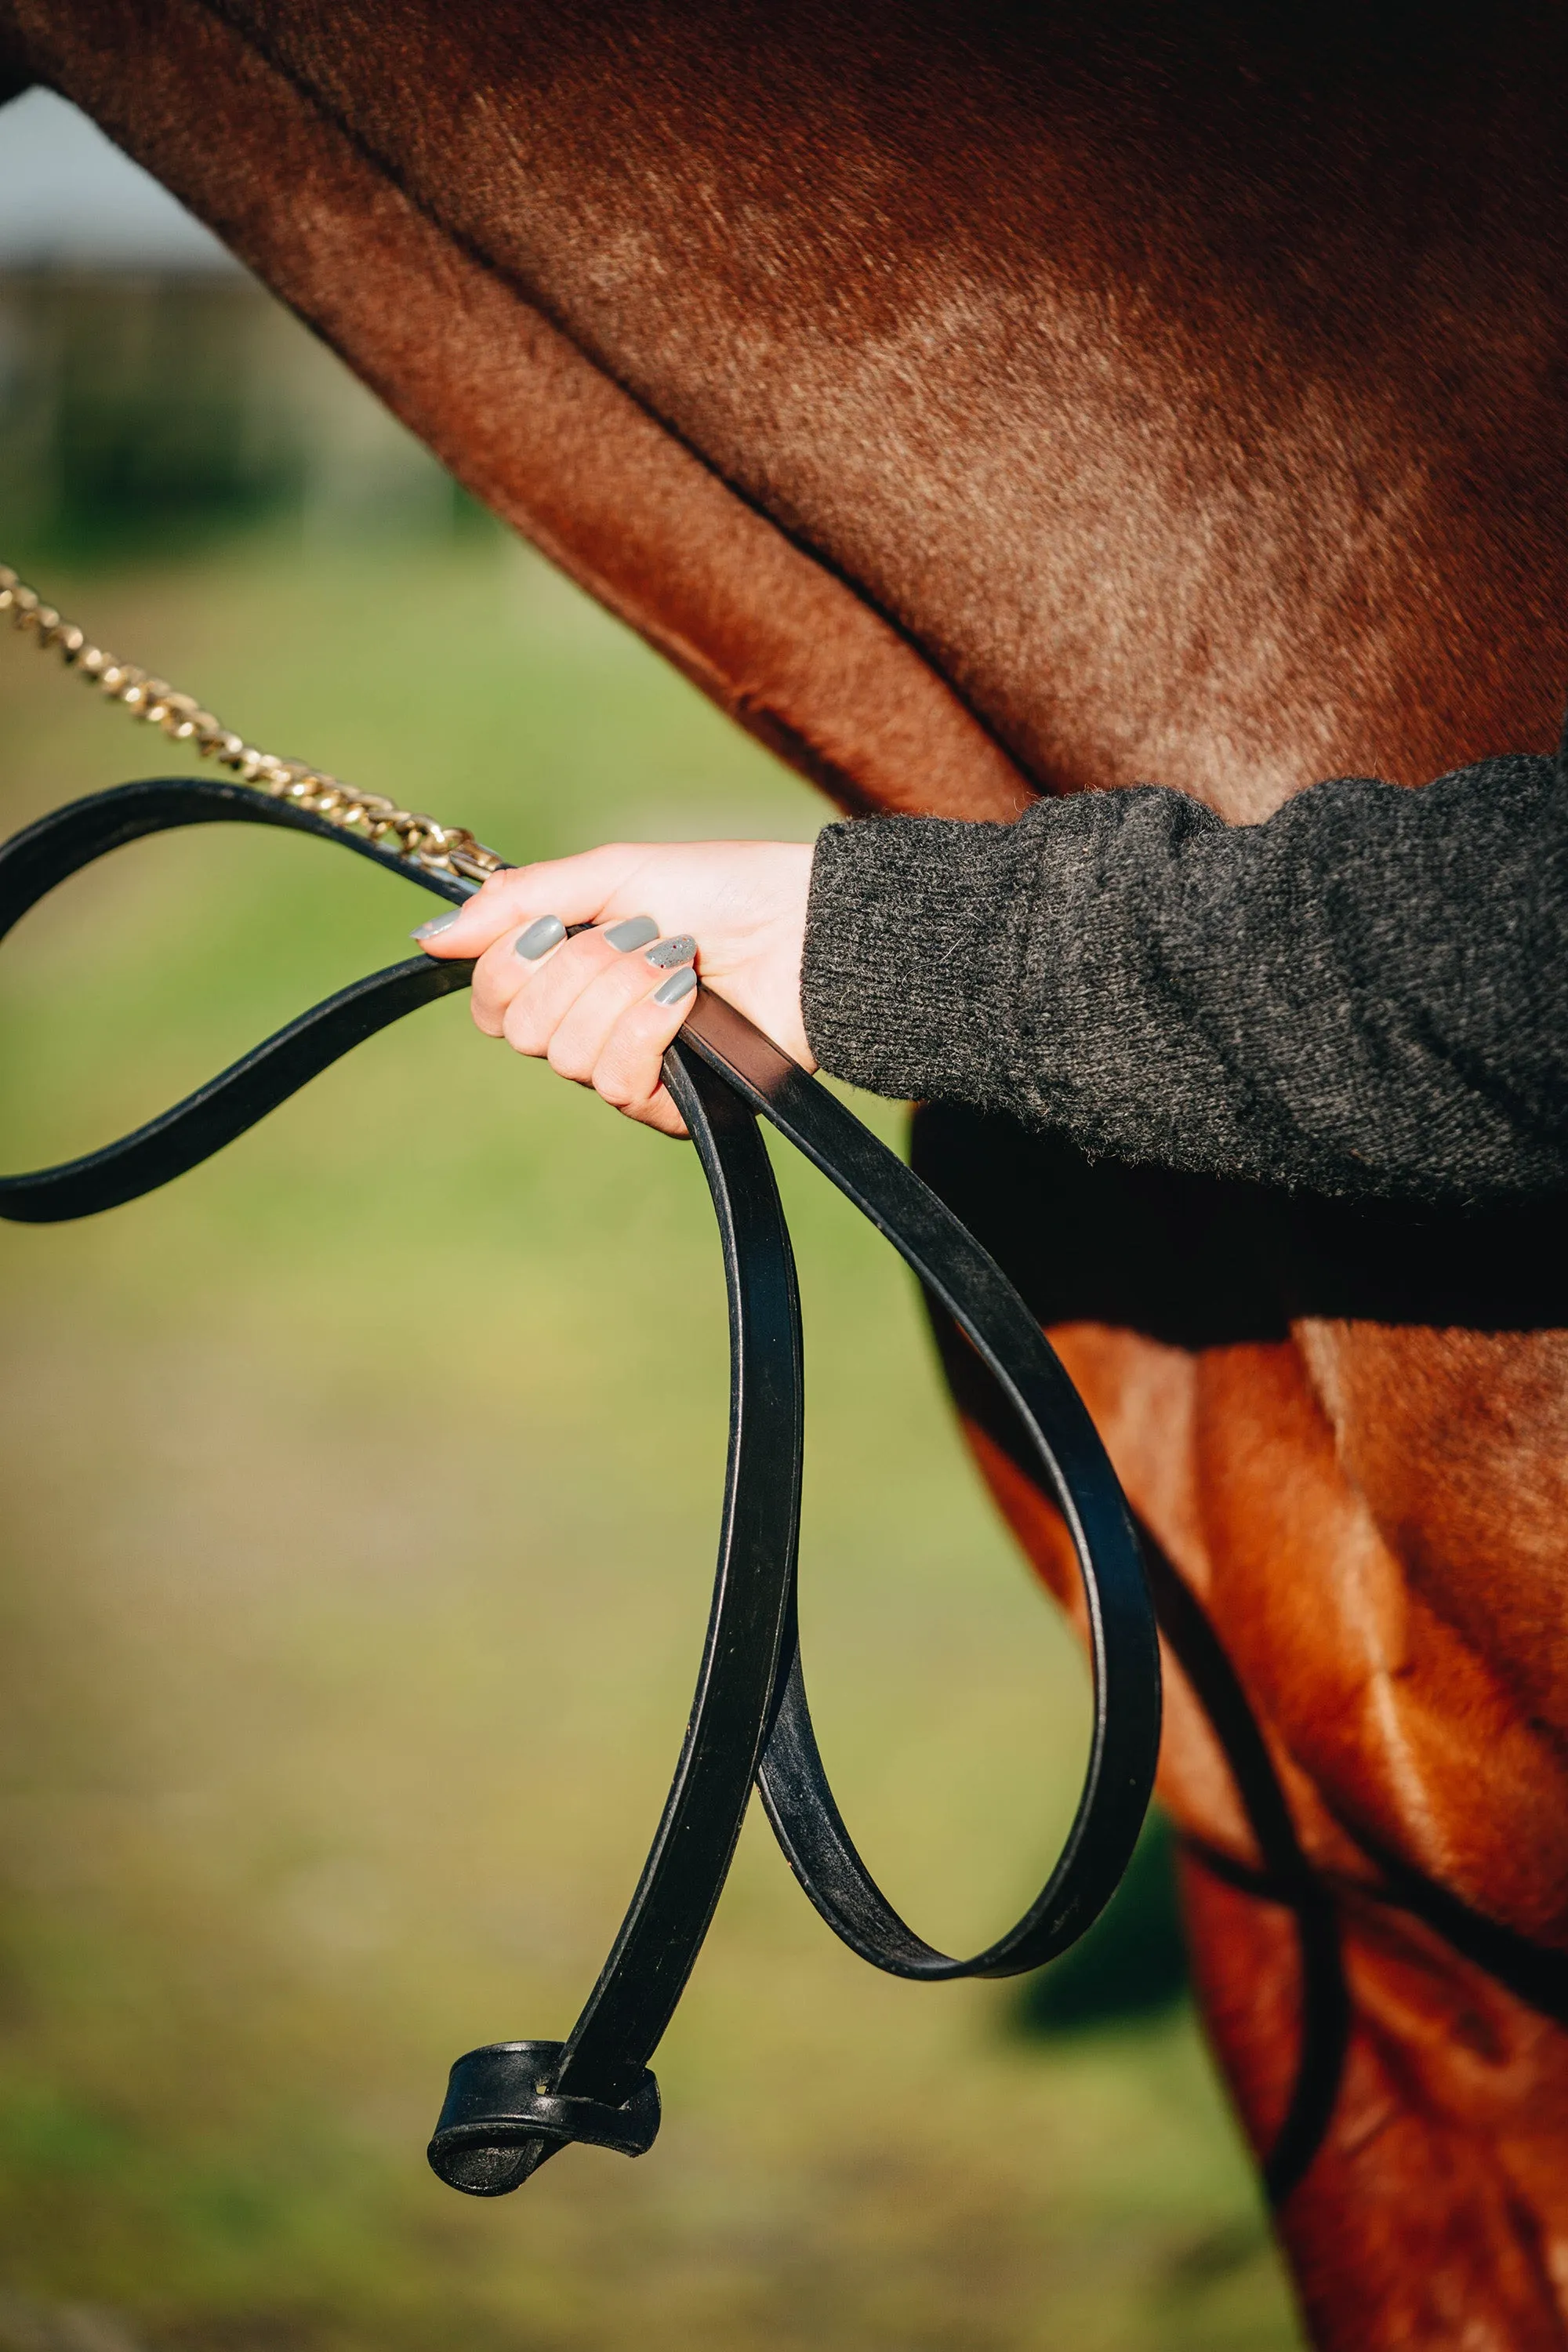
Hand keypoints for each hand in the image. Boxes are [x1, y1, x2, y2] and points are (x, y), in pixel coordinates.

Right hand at [412, 839, 815, 1136]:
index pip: (492, 1001)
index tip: (555, 927)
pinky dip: (648, 1030)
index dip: (510, 965)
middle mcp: (591, 1028)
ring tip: (675, 962)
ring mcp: (632, 1069)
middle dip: (577, 970)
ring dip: (622, 993)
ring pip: (568, 1056)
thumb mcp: (609, 876)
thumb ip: (517, 904)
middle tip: (636, 938)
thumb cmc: (718, 891)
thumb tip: (429, 939)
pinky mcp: (673, 1105)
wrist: (803, 925)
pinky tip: (685, 1003)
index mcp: (569, 975)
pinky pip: (617, 1084)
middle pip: (523, 1029)